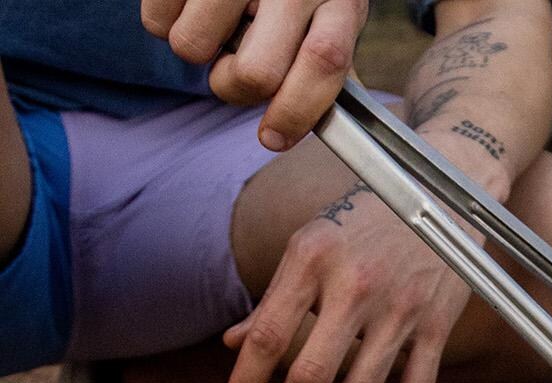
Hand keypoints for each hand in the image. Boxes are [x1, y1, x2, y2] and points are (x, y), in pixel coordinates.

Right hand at [142, 0, 368, 150]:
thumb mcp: (331, 13)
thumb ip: (325, 66)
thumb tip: (303, 124)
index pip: (324, 61)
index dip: (296, 112)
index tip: (272, 138)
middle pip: (257, 71)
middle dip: (236, 88)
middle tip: (233, 67)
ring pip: (193, 46)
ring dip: (195, 49)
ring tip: (213, 20)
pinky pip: (157, 18)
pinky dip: (163, 21)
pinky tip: (188, 3)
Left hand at [223, 183, 471, 382]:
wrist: (444, 192)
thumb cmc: (369, 219)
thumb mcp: (313, 242)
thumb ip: (276, 296)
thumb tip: (235, 342)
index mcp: (313, 257)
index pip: (267, 336)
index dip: (245, 381)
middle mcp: (355, 285)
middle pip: (311, 375)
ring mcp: (400, 310)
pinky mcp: (436, 327)